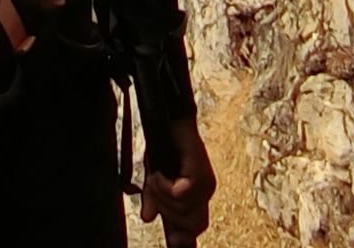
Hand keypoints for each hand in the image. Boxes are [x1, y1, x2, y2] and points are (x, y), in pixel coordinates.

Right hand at [138, 122, 214, 238]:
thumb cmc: (164, 146)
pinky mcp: (201, 174)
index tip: (176, 243)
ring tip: (155, 176)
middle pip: (192, 226)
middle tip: (153, 191)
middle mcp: (204, 194)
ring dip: (160, 194)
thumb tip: (148, 218)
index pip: (195, 229)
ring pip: (183, 209)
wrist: (168, 118)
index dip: (185, 241)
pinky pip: (181, 194)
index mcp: (195, 199)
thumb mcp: (153, 179)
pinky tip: (160, 174)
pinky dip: (165, 186)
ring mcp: (206, 185)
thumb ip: (154, 201)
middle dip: (167, 213)